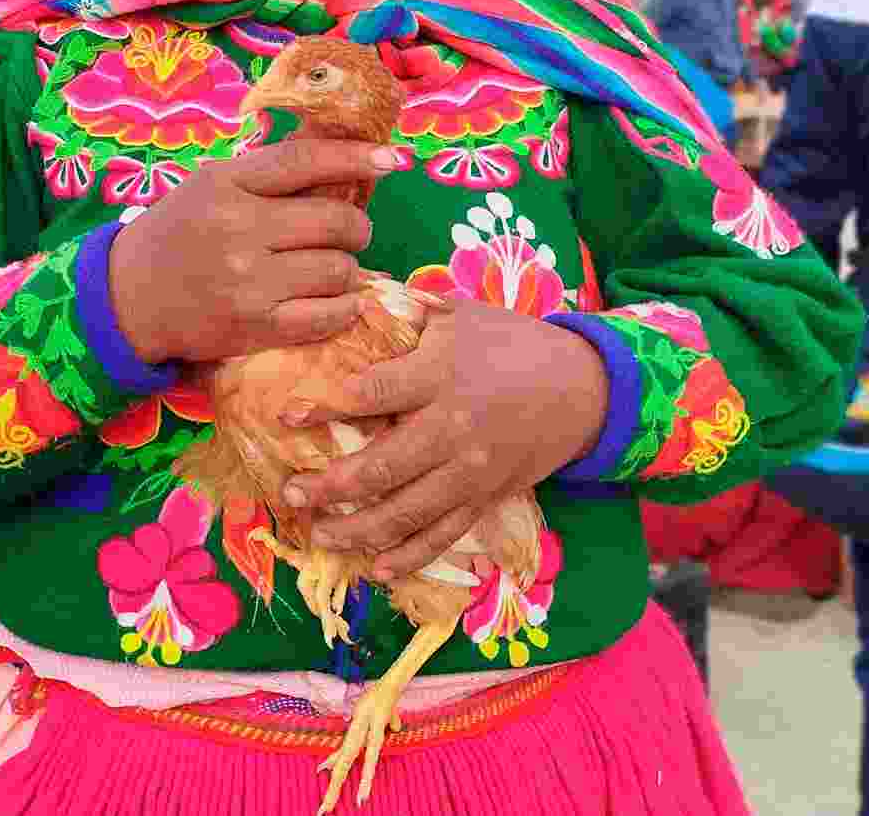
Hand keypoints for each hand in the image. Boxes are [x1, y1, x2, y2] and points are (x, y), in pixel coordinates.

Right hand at [107, 139, 400, 363]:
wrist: (129, 298)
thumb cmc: (180, 233)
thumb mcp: (213, 185)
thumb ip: (269, 173)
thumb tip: (346, 155)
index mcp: (227, 184)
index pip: (306, 161)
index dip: (356, 157)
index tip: (391, 159)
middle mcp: (239, 229)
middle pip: (335, 220)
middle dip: (356, 226)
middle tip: (348, 233)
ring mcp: (249, 281)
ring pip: (339, 269)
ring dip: (347, 269)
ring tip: (328, 269)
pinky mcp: (256, 326)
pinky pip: (329, 315)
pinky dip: (344, 307)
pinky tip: (335, 301)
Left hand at [279, 299, 607, 578]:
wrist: (582, 387)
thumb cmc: (512, 343)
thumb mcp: (462, 314)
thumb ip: (408, 313)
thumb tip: (351, 299)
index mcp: (440, 374)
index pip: (372, 394)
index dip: (325, 406)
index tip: (286, 415)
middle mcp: (452, 427)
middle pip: (382, 466)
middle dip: (330, 486)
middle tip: (290, 495)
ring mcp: (470, 469)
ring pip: (407, 511)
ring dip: (358, 529)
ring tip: (320, 536)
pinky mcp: (486, 497)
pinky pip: (443, 534)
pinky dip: (409, 555)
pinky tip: (376, 568)